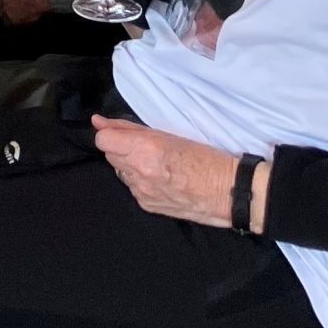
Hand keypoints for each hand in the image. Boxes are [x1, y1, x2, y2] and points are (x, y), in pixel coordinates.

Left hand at [93, 119, 257, 230]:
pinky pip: (132, 188)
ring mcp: (141, 191)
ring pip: (120, 172)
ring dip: (130, 166)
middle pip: (110, 155)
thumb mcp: (170, 135)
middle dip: (121, 149)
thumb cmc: (206, 158)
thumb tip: (98, 122)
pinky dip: (140, 181)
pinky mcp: (146, 205)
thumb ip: (130, 129)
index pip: (103, 140)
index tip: (122, 134)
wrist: (229, 193)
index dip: (110, 134)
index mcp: (145, 150)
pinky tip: (161, 180)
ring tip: (156, 165)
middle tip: (146, 148)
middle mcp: (138, 172)